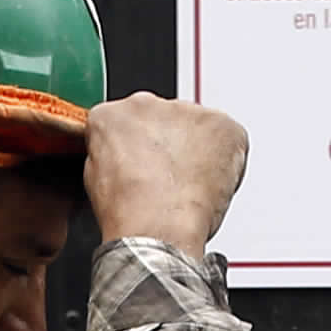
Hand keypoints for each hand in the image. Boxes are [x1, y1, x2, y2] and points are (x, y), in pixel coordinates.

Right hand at [83, 94, 250, 255]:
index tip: (148, 168)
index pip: (130, 125)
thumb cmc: (130, 212)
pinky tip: (210, 185)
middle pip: (165, 122)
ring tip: (190, 188)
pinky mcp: (220, 122)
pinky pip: (229, 137)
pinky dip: (228, 160)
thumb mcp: (100, 179)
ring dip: (199, 152)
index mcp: (111, 116)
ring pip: (197, 128)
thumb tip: (133, 164)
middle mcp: (145, 104)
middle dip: (171, 147)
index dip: (142, 152)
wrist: (156, 225)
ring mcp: (185, 111)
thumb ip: (117, 157)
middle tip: (173, 181)